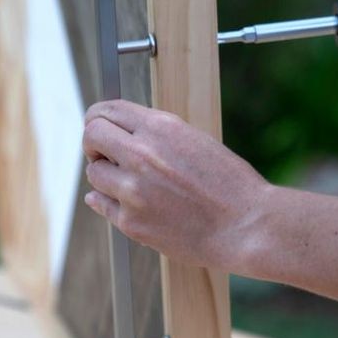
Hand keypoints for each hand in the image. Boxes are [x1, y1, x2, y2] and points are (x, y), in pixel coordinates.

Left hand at [82, 99, 269, 270]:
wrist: (246, 226)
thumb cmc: (228, 183)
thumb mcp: (194, 141)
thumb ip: (155, 134)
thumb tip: (119, 132)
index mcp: (161, 128)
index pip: (107, 110)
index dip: (97, 117)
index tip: (99, 127)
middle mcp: (142, 155)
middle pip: (91, 136)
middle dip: (93, 143)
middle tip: (104, 154)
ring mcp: (133, 191)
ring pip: (94, 173)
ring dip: (105, 175)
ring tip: (129, 183)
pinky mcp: (131, 222)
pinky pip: (101, 204)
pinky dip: (107, 201)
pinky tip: (124, 200)